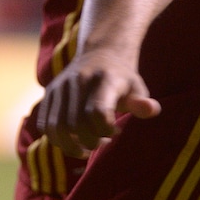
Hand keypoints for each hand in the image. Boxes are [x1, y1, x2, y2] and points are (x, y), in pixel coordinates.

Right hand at [36, 46, 161, 157]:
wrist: (101, 54)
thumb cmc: (122, 78)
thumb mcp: (137, 87)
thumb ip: (142, 102)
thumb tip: (153, 110)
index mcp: (103, 78)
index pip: (97, 111)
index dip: (105, 129)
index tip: (114, 129)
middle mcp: (78, 79)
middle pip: (76, 124)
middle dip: (90, 141)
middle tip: (103, 140)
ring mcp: (61, 86)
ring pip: (57, 128)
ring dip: (71, 145)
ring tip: (87, 145)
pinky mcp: (49, 94)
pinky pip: (46, 125)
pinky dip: (58, 140)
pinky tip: (74, 140)